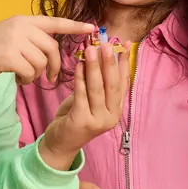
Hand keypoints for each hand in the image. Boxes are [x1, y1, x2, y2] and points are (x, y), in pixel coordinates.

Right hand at [0, 16, 94, 87]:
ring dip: (36, 74)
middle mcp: (21, 27)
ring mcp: (14, 40)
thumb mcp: (10, 34)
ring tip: (25, 76)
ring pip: (41, 62)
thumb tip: (51, 50)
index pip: (54, 22)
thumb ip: (29, 37)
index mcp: (24, 20)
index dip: (74, 26)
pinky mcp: (8, 56)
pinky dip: (27, 80)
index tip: (93, 28)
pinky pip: (30, 72)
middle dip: (54, 65)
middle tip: (51, 77)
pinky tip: (18, 79)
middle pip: (52, 48)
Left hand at [39, 41, 128, 169]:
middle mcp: (111, 116)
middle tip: (107, 44)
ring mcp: (98, 120)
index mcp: (116, 110)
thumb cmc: (76, 117)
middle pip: (113, 85)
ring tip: (91, 49)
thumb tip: (101, 55)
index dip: (125, 63)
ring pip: (98, 89)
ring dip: (94, 67)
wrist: (61, 143)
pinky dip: (80, 78)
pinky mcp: (82, 121)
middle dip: (110, 62)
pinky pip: (81, 94)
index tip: (126, 44)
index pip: (124, 83)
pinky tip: (78, 65)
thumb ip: (98, 83)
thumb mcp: (90, 100)